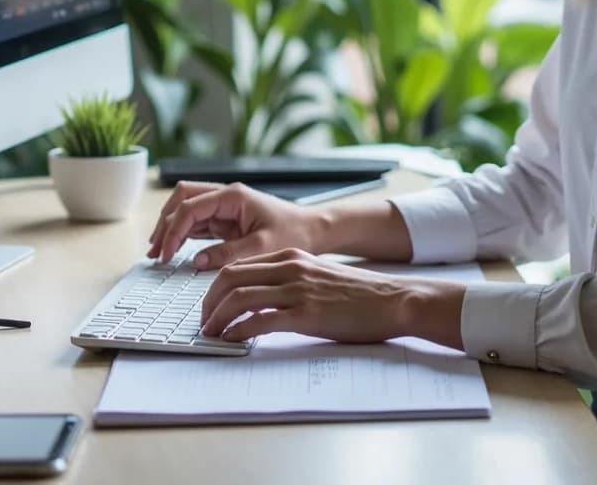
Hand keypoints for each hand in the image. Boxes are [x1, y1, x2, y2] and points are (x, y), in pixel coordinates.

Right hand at [145, 181, 319, 267]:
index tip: (165, 253)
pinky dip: (183, 235)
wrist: (314, 230)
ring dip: (170, 228)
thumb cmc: (294, 233)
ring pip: (186, 209)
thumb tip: (196, 260)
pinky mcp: (226, 220)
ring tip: (157, 252)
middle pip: (182, 199)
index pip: (191, 207)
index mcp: (233, 196)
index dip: (173, 230)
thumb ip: (228, 254)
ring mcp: (224, 207)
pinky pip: (197, 223)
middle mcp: (225, 197)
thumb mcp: (262, 247)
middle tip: (155, 251)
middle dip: (165, 223)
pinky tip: (174, 251)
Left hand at [197, 248, 464, 348]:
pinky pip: (259, 321)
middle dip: (208, 301)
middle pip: (230, 278)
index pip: (239, 265)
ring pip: (239, 298)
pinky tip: (231, 340)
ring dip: (217, 318)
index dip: (216, 287)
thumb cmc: (360, 294)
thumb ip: (291, 280)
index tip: (209, 305)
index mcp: (291, 257)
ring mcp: (297, 290)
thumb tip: (262, 299)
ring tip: (211, 334)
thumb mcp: (319, 276)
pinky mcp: (306, 315)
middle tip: (203, 321)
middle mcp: (290, 268)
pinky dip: (238, 331)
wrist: (393, 300)